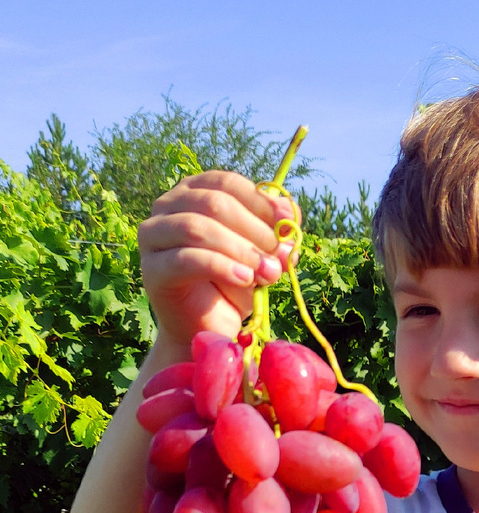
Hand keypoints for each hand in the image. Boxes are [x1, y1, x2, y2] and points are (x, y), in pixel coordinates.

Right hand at [138, 170, 297, 347]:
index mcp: (194, 193)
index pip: (226, 183)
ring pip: (197, 227)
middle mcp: (168, 206)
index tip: (288, 223)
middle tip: (279, 258)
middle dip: (254, 230)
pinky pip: (187, 259)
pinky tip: (245, 280)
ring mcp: (154, 236)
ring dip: (240, 250)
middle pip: (214, 202)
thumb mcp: (260, 256)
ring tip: (268, 273)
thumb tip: (291, 222)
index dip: (260, 201)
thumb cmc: (232, 285)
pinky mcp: (153, 269)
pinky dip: (222, 267)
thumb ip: (273, 237)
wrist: (208, 329)